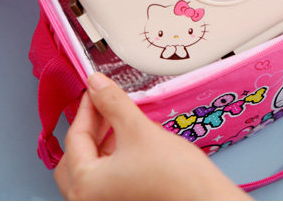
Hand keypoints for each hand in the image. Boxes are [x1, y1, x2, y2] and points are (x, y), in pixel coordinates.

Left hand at [54, 73, 251, 200]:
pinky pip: (104, 180)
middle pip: (75, 157)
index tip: (95, 90)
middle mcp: (88, 201)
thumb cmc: (176, 178)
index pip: (75, 138)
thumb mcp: (139, 130)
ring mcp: (104, 204)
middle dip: (90, 128)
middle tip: (104, 105)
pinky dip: (111, 159)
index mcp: (85, 185)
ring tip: (120, 121)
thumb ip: (112, 104)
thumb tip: (96, 84)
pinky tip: (129, 144)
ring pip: (90, 169)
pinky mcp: (120, 203)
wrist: (207, 200)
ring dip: (101, 143)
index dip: (87, 108)